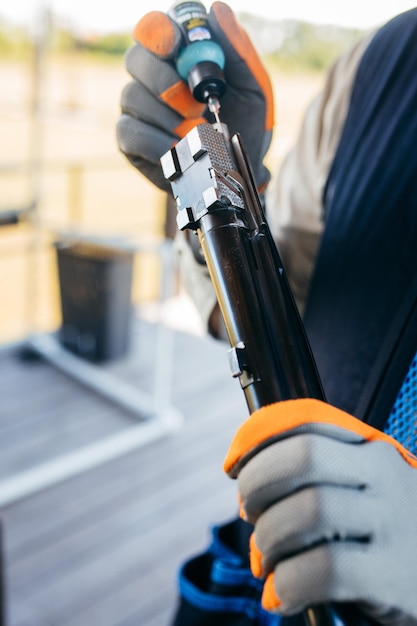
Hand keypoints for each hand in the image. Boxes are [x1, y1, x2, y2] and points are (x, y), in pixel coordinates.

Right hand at [116, 2, 273, 192]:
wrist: (236, 174)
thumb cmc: (244, 126)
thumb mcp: (253, 89)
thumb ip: (238, 51)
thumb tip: (216, 10)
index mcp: (180, 57)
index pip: (157, 28)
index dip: (161, 32)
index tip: (176, 45)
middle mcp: (153, 77)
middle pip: (137, 59)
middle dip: (164, 80)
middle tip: (194, 105)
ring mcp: (138, 108)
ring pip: (132, 96)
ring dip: (165, 116)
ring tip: (194, 133)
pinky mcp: (130, 139)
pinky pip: (129, 131)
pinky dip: (155, 141)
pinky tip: (176, 149)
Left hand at [223, 398, 416, 624]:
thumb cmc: (383, 537)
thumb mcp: (362, 492)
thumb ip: (318, 478)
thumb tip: (248, 493)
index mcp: (372, 451)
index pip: (307, 422)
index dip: (257, 439)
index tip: (233, 467)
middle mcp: (385, 478)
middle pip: (304, 457)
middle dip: (258, 482)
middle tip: (250, 512)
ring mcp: (394, 525)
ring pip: (311, 511)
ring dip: (270, 538)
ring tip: (270, 559)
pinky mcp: (395, 578)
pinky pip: (325, 570)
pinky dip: (289, 582)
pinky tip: (284, 593)